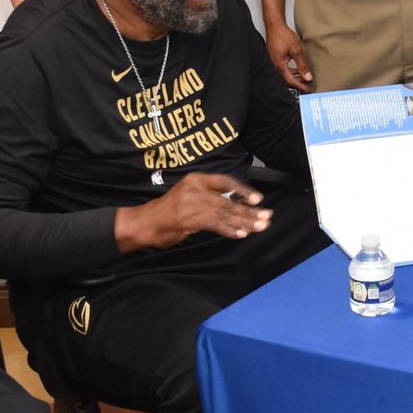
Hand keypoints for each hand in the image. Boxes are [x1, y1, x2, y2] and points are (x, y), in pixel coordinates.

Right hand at [123, 173, 272, 249]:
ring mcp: (191, 202)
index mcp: (196, 179)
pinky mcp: (188, 218)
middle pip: (228, 200)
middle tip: (267, 217)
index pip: (226, 181)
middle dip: (250, 210)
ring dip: (244, 221)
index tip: (258, 199)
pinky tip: (241, 233)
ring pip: (224, 212)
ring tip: (259, 226)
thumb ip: (210, 200)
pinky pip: (214, 224)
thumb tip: (237, 207)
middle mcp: (195, 187)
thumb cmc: (169, 212)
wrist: (145, 222)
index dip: (243, 190)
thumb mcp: (190, 199)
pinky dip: (229, 229)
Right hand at [265, 21, 313, 91]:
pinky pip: (282, 70)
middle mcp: (274, 66)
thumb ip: (302, 65)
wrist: (275, 26)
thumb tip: (307, 76)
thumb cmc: (283, 35)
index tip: (307, 89)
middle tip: (307, 84)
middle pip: (286, 81)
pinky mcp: (274, 60)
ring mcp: (273, 63)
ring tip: (304, 76)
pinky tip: (296, 70)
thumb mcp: (297, 51)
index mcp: (279, 65)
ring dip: (294, 77)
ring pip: (284, 76)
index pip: (291, 81)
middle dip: (297, 83)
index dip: (300, 86)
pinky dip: (290, 72)